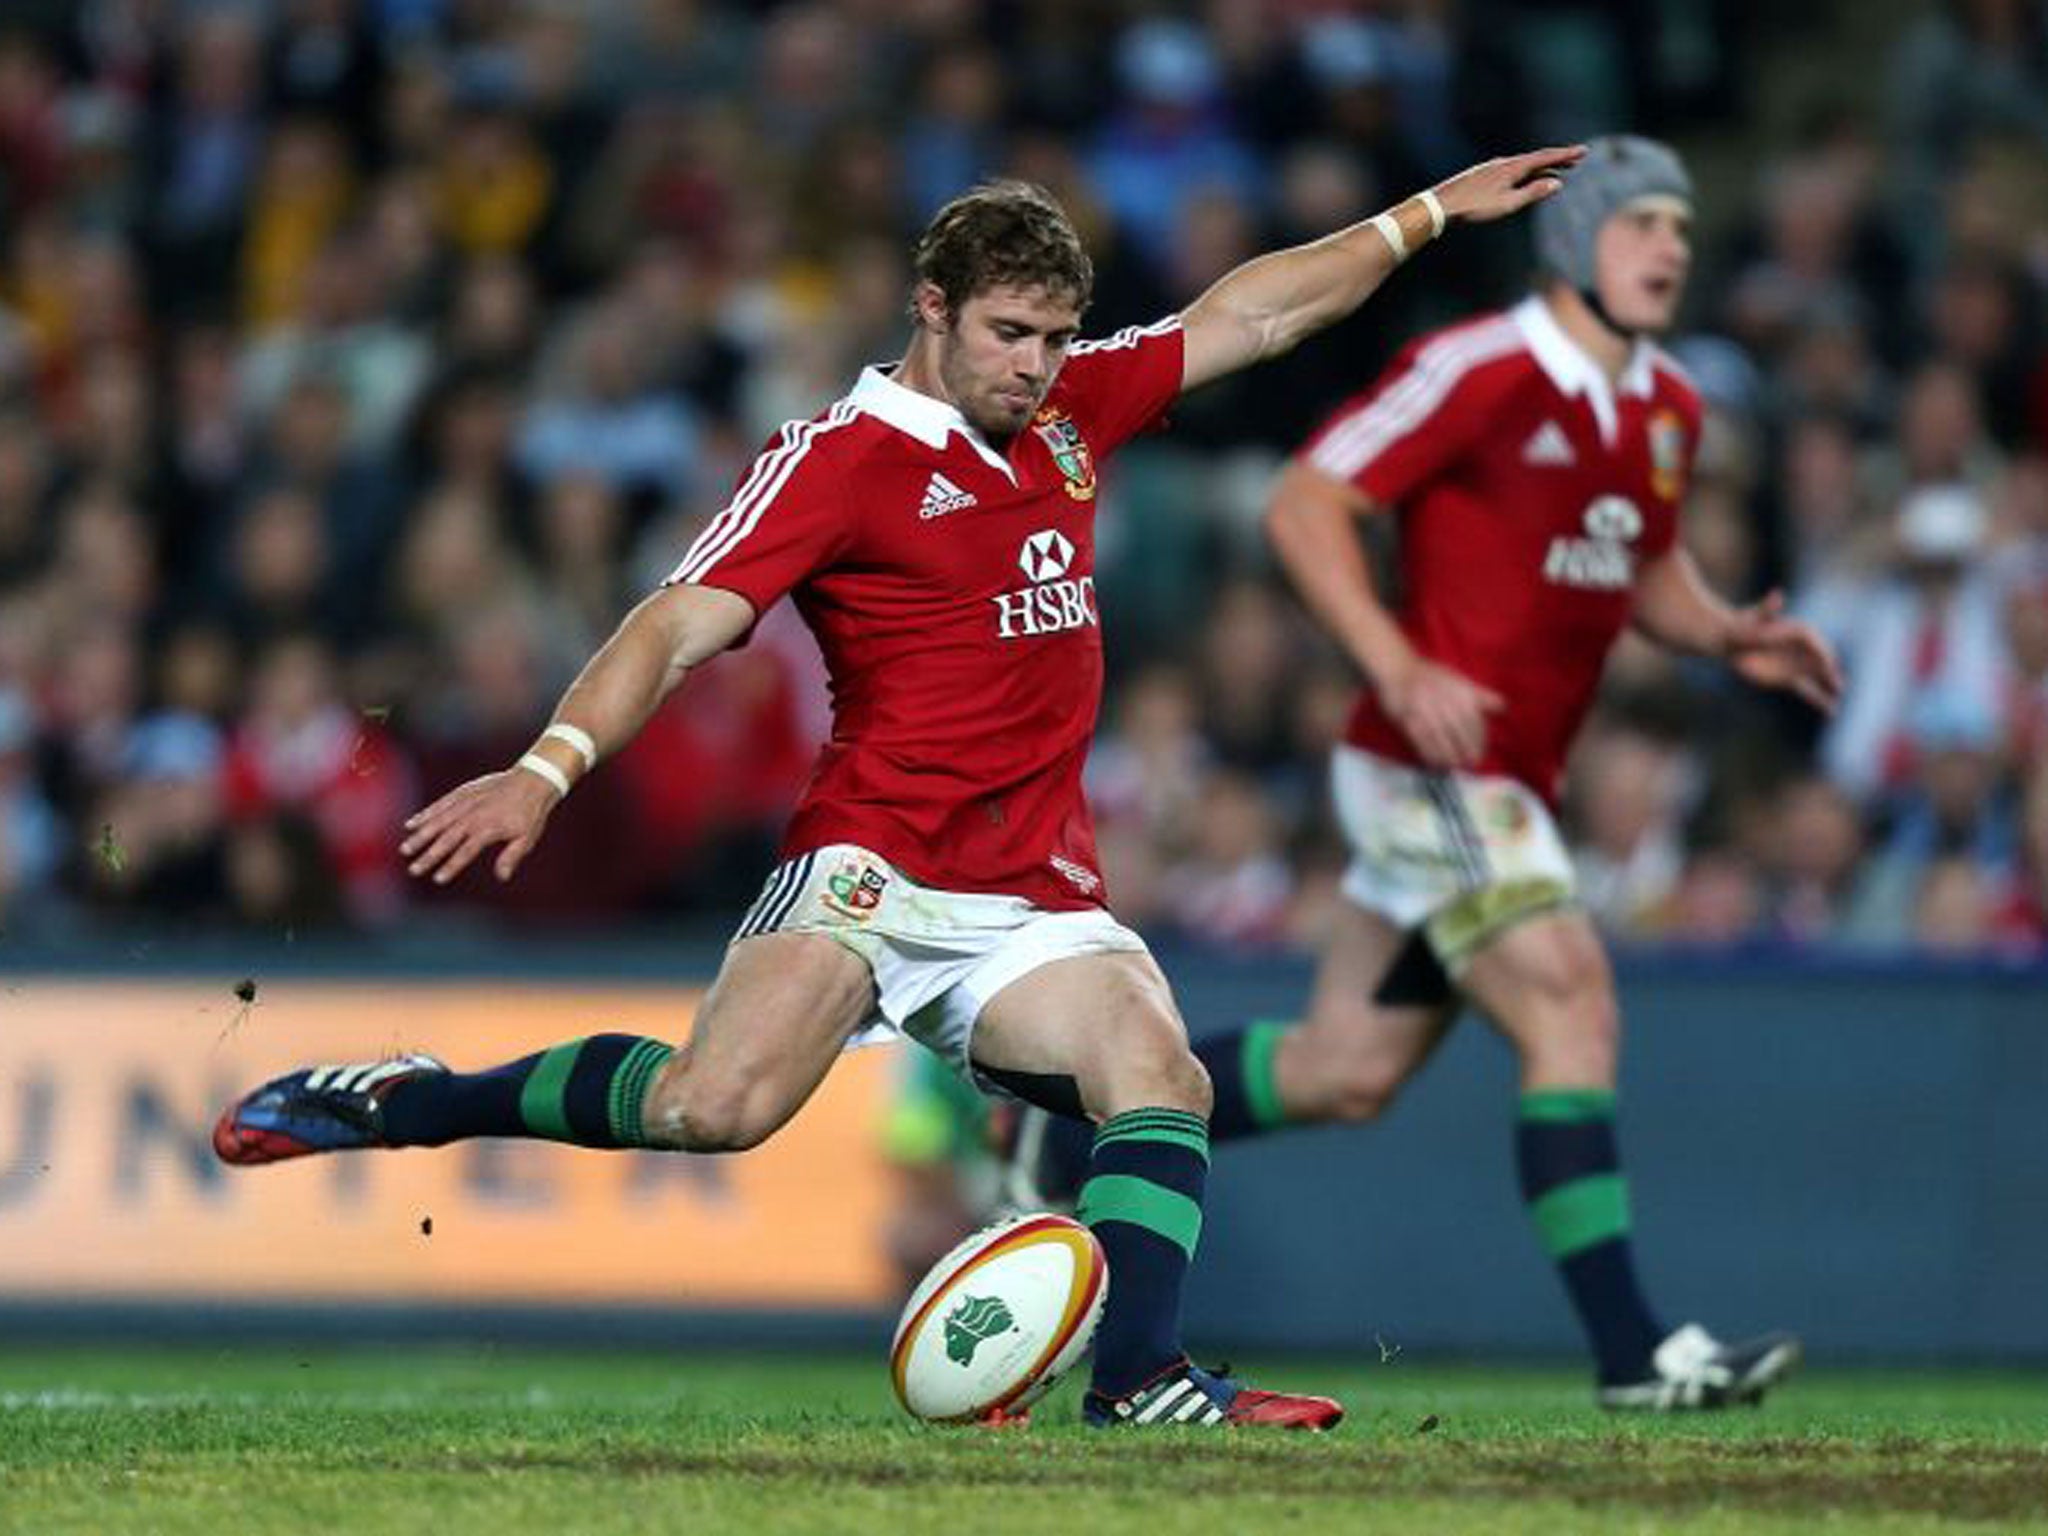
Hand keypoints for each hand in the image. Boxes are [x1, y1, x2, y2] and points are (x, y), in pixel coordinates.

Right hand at [399, 767, 560, 885]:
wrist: (533, 780)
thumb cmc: (531, 813)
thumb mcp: (528, 837)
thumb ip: (512, 856)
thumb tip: (502, 877)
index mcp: (489, 828)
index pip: (466, 851)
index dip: (451, 866)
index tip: (437, 879)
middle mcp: (474, 815)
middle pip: (447, 838)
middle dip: (429, 855)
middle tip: (413, 870)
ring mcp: (466, 802)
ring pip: (439, 820)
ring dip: (421, 835)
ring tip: (405, 849)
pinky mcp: (463, 792)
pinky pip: (441, 804)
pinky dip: (426, 813)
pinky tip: (411, 824)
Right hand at [1380, 656, 1504, 769]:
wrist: (1397, 667)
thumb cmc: (1430, 674)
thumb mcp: (1458, 679)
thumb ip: (1479, 694)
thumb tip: (1502, 706)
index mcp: (1458, 690)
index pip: (1473, 718)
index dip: (1479, 737)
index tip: (1482, 750)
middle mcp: (1443, 699)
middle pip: (1459, 729)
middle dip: (1468, 748)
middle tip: (1473, 763)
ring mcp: (1424, 708)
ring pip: (1440, 736)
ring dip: (1449, 754)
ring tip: (1456, 765)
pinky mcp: (1407, 717)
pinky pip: (1420, 739)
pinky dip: (1429, 752)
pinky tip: (1436, 761)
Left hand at [1431, 145, 1585, 224]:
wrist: (1440, 205)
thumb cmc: (1473, 208)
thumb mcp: (1508, 204)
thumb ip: (1533, 192)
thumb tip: (1557, 183)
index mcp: (1512, 167)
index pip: (1545, 158)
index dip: (1566, 155)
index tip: (1583, 151)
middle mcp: (1503, 163)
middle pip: (1536, 159)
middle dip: (1557, 160)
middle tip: (1577, 160)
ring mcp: (1492, 167)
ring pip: (1523, 165)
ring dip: (1542, 167)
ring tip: (1557, 172)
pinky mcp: (1483, 175)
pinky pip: (1511, 170)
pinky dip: (1526, 173)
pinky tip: (1526, 179)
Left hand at [1726, 590, 1844, 713]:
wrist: (1729, 640)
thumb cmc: (1743, 625)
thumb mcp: (1754, 616)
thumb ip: (1768, 608)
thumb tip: (1778, 596)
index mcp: (1800, 632)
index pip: (1815, 645)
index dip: (1822, 655)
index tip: (1827, 664)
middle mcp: (1803, 649)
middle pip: (1820, 662)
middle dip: (1829, 673)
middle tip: (1838, 684)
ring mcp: (1797, 665)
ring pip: (1818, 678)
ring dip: (1829, 688)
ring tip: (1840, 699)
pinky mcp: (1788, 678)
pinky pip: (1807, 689)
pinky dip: (1819, 699)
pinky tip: (1833, 710)